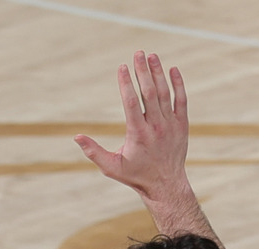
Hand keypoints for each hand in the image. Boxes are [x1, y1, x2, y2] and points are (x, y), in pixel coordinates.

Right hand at [75, 52, 193, 204]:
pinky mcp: (181, 125)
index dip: (126, 83)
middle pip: (149, 93)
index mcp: (138, 134)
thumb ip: (94, 151)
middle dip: (143, 71)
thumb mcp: (112, 167)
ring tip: (152, 56)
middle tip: (138, 53)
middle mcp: (156, 127)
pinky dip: (178, 85)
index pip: (132, 103)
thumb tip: (76, 137)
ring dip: (158, 73)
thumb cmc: (136, 176)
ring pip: (165, 94)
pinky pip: (181, 101)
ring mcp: (171, 125)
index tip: (122, 67)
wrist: (167, 185)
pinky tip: (173, 70)